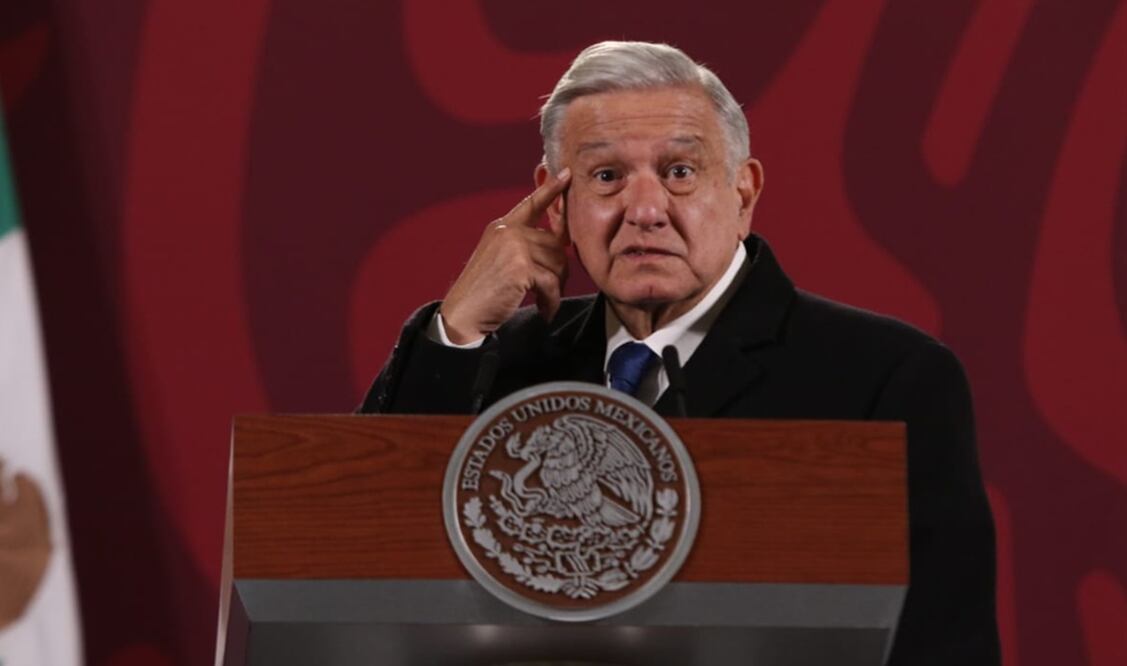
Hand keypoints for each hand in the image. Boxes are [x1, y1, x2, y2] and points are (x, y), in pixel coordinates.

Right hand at [440, 168, 571, 343]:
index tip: (566, 174)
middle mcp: (508, 231)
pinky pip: (552, 283)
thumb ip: (523, 245)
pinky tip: (545, 312)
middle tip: (551, 291)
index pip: (531, 203)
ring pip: (558, 263)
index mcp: (502, 226)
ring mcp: (514, 247)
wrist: (463, 313)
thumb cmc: (484, 291)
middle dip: (559, 270)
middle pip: (555, 243)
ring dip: (555, 288)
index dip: (550, 189)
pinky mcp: (520, 267)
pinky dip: (552, 302)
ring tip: (545, 302)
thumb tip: (559, 244)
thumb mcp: (500, 259)